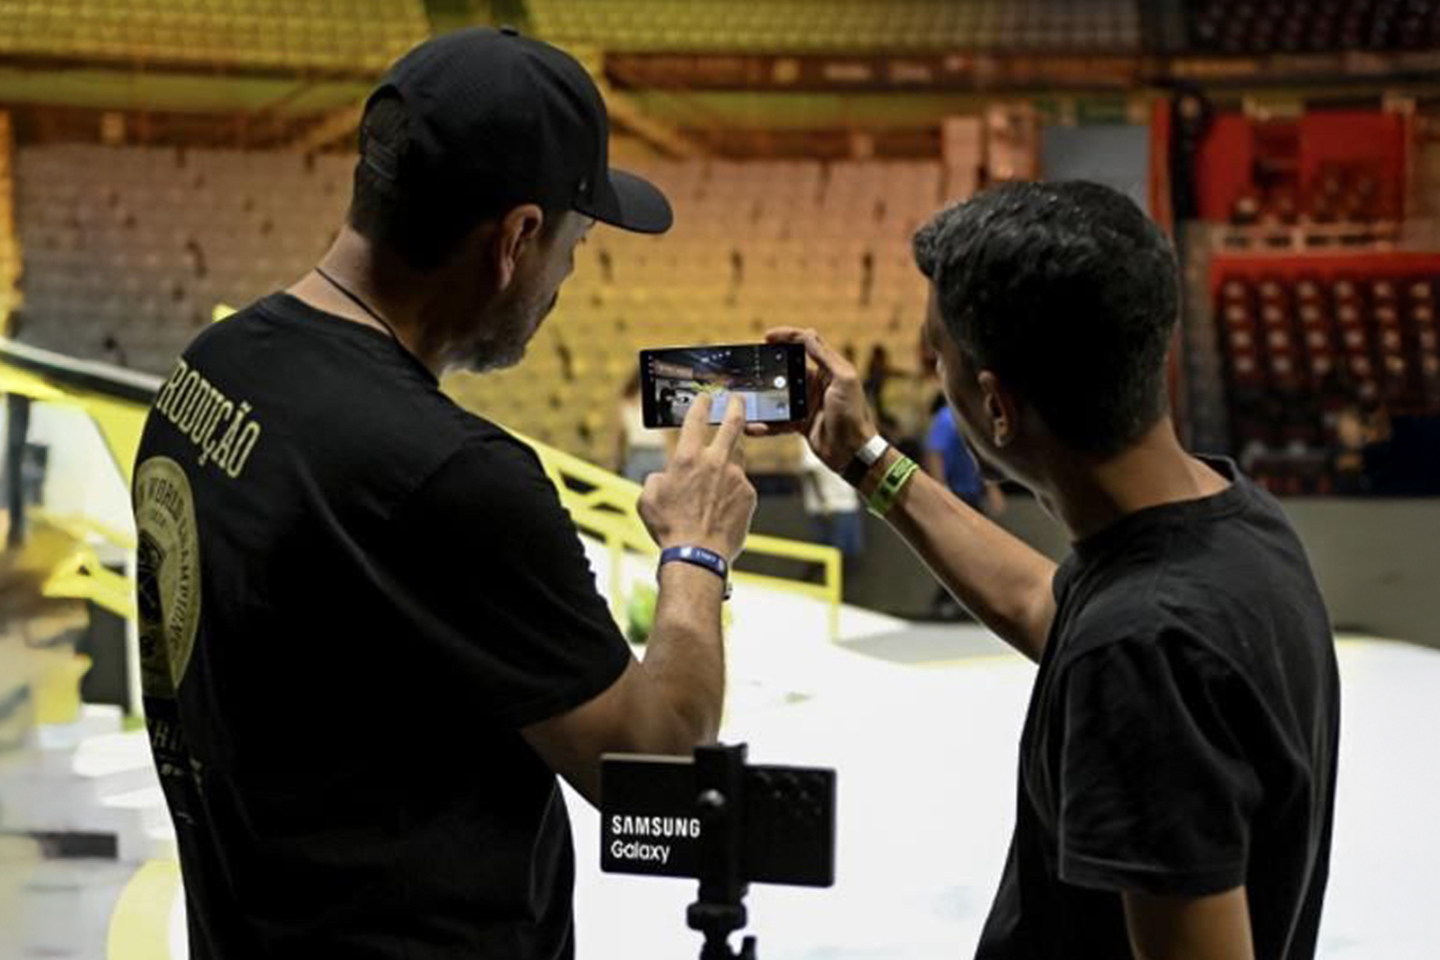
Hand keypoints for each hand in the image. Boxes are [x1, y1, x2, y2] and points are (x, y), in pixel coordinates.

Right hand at [639, 393, 757, 561]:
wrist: (697, 555)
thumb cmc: (669, 528)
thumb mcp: (648, 498)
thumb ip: (657, 479)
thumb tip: (664, 477)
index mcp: (687, 458)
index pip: (696, 419)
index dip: (702, 403)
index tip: (706, 396)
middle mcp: (715, 462)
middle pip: (733, 424)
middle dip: (736, 407)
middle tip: (738, 400)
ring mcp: (736, 477)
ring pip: (738, 456)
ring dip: (731, 456)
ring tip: (721, 470)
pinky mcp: (749, 495)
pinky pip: (742, 485)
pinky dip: (733, 491)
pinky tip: (721, 507)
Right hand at [746, 327, 879, 471]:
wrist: (853, 452)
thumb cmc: (854, 414)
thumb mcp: (843, 380)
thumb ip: (825, 357)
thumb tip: (807, 334)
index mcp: (828, 369)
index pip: (805, 344)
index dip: (786, 337)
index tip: (767, 337)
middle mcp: (816, 384)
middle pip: (787, 368)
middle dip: (768, 366)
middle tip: (750, 365)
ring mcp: (806, 403)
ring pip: (778, 395)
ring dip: (763, 396)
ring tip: (746, 395)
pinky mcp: (800, 423)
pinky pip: (778, 420)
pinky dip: (766, 423)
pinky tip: (753, 425)